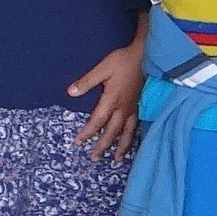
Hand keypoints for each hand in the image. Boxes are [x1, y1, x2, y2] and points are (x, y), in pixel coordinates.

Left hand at [67, 24, 148, 160]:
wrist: (146, 56)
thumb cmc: (123, 61)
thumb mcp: (102, 68)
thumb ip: (87, 82)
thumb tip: (70, 92)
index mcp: (112, 100)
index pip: (97, 121)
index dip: (87, 133)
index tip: (78, 142)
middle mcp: (123, 108)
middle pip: (111, 132)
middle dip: (102, 146)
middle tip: (94, 158)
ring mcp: (133, 108)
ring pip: (126, 133)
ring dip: (121, 147)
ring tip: (116, 159)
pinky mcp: (140, 106)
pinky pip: (136, 126)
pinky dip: (132, 137)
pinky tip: (131, 142)